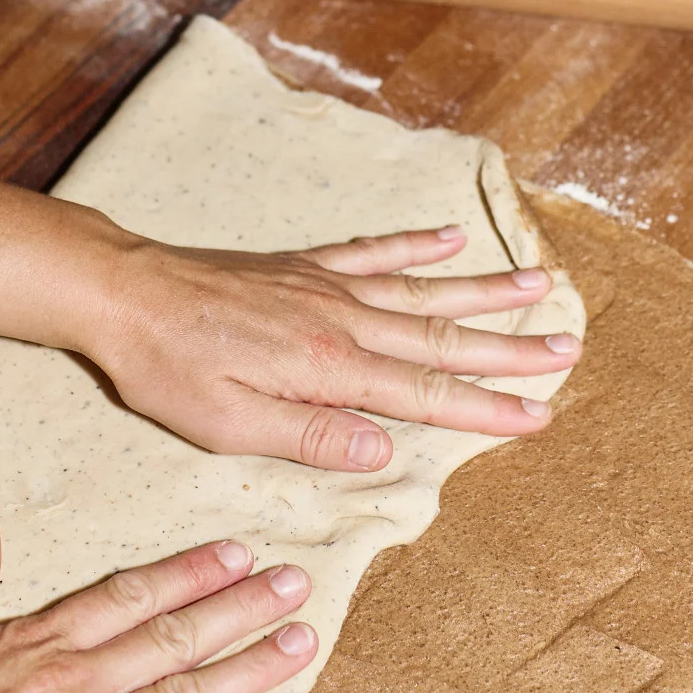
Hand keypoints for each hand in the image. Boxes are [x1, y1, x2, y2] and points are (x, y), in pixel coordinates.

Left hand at [89, 224, 580, 470]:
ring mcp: (326, 286)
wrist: (124, 293)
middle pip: (443, 335)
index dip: (485, 408)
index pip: (425, 394)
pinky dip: (416, 246)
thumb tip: (386, 454)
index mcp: (329, 368)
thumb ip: (312, 438)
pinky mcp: (302, 266)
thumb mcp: (230, 425)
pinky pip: (373, 252)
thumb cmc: (168, 369)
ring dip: (484, 290)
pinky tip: (450, 238)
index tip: (539, 415)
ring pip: (423, 288)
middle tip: (569, 350)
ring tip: (540, 284)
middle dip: (509, 348)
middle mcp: (341, 319)